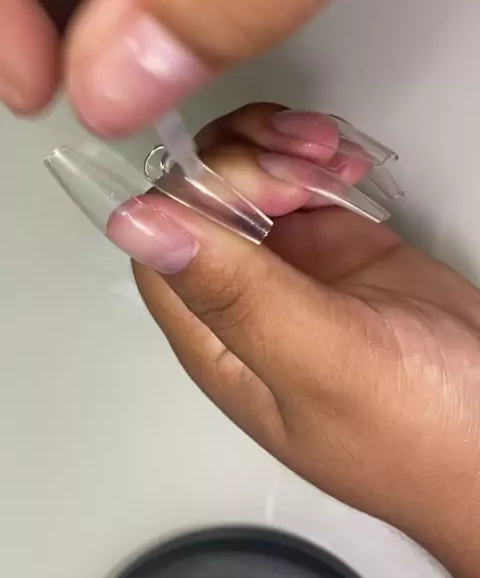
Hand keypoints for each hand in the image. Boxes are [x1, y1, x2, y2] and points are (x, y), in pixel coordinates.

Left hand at [104, 103, 479, 577]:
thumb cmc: (419, 428)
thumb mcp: (324, 362)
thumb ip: (236, 296)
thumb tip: (134, 225)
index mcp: (220, 340)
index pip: (165, 246)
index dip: (203, 198)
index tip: (270, 186)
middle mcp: (243, 301)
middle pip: (199, 203)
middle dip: (245, 160)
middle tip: (311, 164)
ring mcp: (292, 270)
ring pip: (244, 184)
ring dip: (278, 149)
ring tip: (336, 154)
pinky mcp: (339, 248)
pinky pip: (300, 184)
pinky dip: (315, 160)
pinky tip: (349, 163)